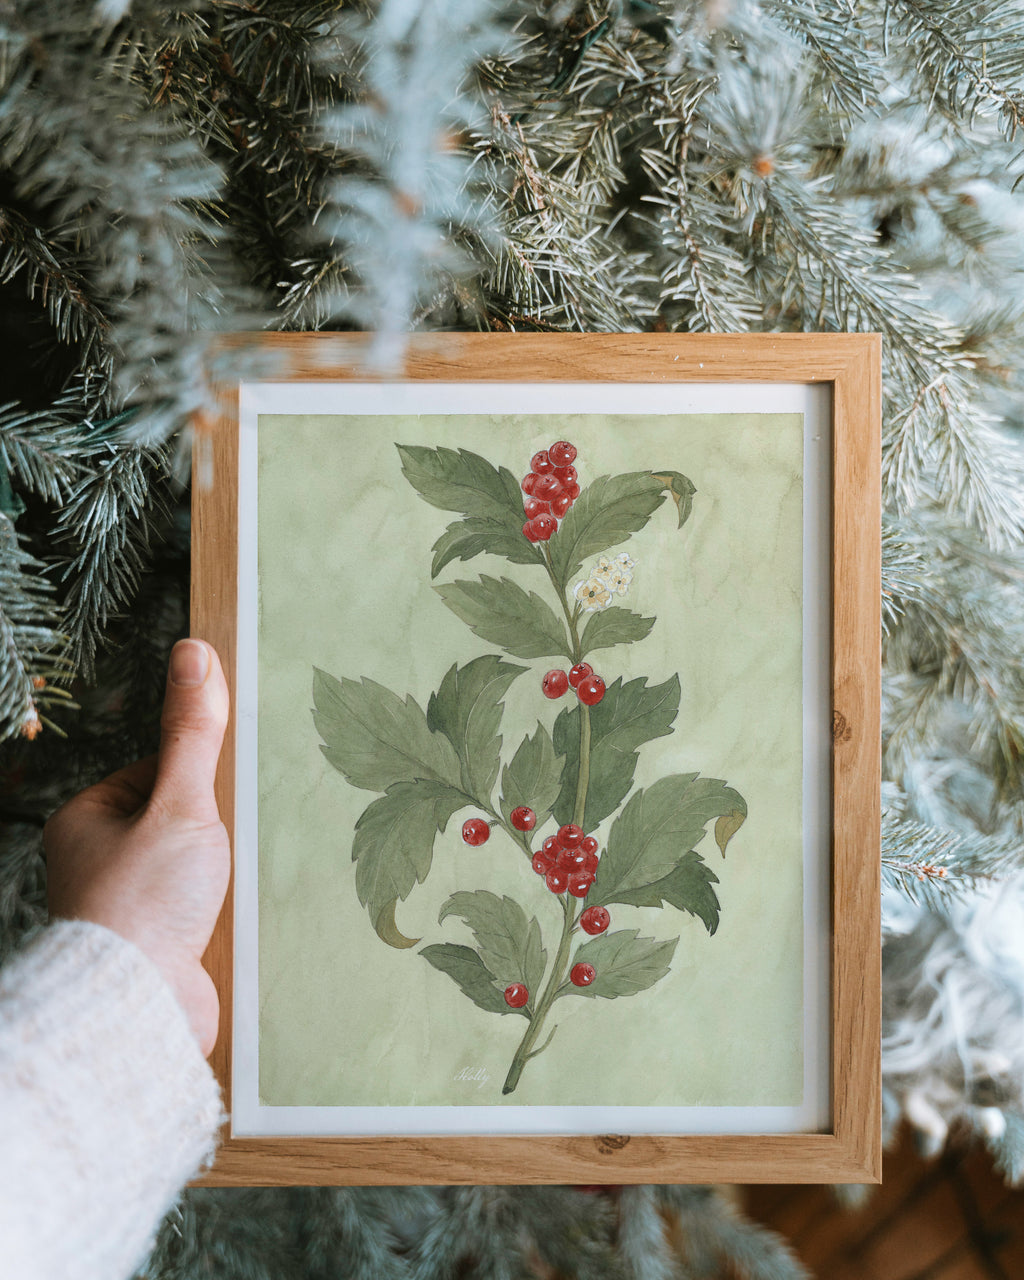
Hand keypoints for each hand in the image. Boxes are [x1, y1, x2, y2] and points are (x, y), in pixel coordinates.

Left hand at [45, 639, 230, 1056]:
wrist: (138, 1011)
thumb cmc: (143, 904)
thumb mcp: (180, 803)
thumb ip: (192, 732)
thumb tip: (193, 652)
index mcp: (87, 820)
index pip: (156, 771)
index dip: (198, 777)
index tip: (222, 793)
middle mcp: (99, 862)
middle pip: (177, 820)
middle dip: (215, 828)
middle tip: (237, 837)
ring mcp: (127, 907)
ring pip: (192, 867)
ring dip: (223, 872)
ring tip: (236, 882)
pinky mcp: (156, 946)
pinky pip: (200, 911)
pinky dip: (224, 909)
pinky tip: (239, 915)